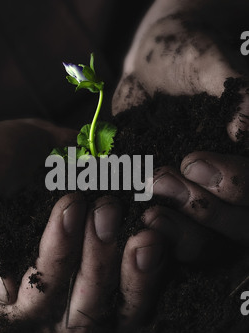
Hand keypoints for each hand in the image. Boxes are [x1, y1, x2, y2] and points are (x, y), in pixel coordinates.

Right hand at [0, 120, 166, 332]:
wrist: (19, 150)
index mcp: (4, 299)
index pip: (34, 307)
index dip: (55, 263)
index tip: (69, 207)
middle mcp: (48, 304)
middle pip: (83, 315)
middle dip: (98, 263)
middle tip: (105, 209)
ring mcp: (85, 287)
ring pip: (119, 309)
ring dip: (133, 269)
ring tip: (141, 223)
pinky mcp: (115, 269)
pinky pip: (144, 285)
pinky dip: (156, 263)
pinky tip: (158, 230)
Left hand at [112, 0, 248, 261]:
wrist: (149, 69)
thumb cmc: (186, 58)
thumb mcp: (209, 65)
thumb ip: (234, 92)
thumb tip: (245, 130)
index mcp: (246, 161)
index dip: (235, 186)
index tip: (193, 162)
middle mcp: (228, 189)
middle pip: (235, 228)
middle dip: (202, 211)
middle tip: (162, 180)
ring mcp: (196, 200)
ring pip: (203, 242)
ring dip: (178, 232)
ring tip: (146, 213)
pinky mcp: (163, 203)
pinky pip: (165, 234)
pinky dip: (149, 234)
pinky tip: (128, 222)